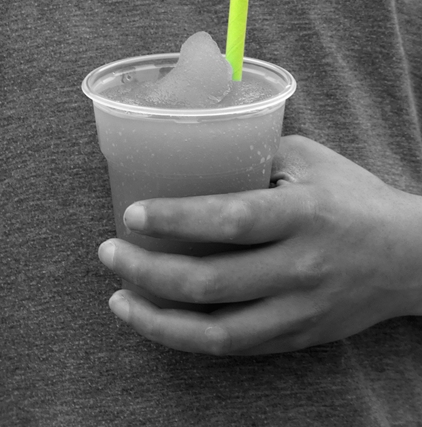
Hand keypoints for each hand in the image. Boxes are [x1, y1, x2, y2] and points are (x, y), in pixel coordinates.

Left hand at [98, 135, 421, 354]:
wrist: (408, 257)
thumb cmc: (354, 198)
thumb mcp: (310, 161)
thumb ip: (255, 157)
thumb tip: (196, 154)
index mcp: (304, 215)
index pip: (230, 220)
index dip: (175, 219)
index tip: (133, 214)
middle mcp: (300, 267)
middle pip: (211, 281)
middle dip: (147, 270)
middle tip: (110, 252)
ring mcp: (299, 310)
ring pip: (216, 332)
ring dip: (157, 319)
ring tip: (119, 298)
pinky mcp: (296, 337)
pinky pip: (234, 347)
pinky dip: (188, 338)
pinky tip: (159, 320)